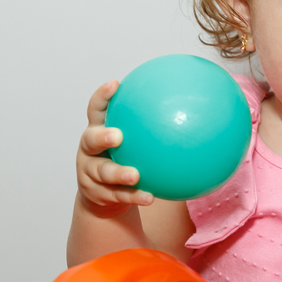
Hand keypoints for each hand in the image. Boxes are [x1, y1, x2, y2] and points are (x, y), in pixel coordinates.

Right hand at [76, 80, 154, 216]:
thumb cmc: (124, 157)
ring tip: (134, 175)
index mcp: (97, 130)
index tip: (115, 85)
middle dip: (102, 136)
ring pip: (103, 172)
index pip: (96, 109)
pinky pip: (117, 195)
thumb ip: (150, 124)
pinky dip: (133, 196)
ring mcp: (90, 172)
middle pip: (90, 140)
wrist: (104, 194)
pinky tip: (149, 197)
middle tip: (118, 136)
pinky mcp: (96, 194)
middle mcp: (89, 149)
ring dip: (119, 173)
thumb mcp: (130, 139)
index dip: (102, 96)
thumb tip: (191, 107)